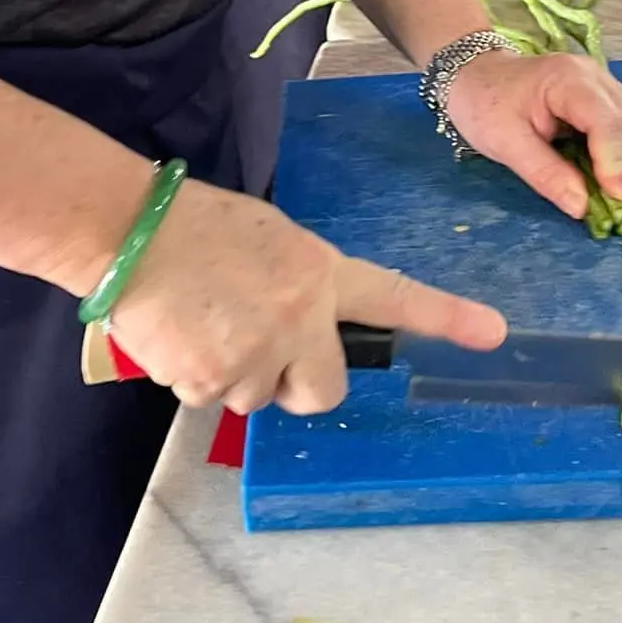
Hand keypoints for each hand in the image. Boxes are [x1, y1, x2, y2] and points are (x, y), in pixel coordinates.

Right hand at [107, 181, 505, 416]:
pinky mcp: (209, 383)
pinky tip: (178, 332)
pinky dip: (194, 375)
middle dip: (299, 380)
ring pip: (260, 397)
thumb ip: (298, 283)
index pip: (391, 296)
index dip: (444, 318)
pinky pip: (210, 397)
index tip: (493, 333)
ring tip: (203, 320)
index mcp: (316, 273)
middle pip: (323, 391)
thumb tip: (297, 322)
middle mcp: (297, 320)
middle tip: (262, 345)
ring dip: (236, 373)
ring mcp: (255, 358)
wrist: (129, 232)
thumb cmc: (193, 225)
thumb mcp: (267, 238)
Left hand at [443, 49, 621, 219]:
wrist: (477, 74)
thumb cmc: (484, 103)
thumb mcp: (503, 142)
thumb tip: (581, 207)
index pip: (606, 120)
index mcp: (567, 79)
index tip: (620, 198)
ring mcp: (605, 85)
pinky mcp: (607, 99)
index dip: (617, 161)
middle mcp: (595, 77)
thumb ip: (544, 174)